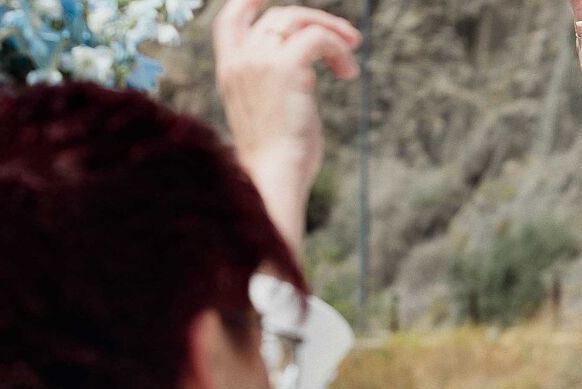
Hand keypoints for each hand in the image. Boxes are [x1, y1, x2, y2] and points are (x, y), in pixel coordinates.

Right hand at [214, 0, 360, 253]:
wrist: (272, 177)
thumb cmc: (276, 160)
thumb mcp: (267, 115)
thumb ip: (276, 87)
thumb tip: (307, 78)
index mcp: (230, 71)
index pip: (230, 19)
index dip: (251, 1)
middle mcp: (240, 60)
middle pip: (277, 14)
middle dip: (315, 20)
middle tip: (348, 39)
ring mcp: (260, 61)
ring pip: (298, 19)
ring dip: (332, 32)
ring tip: (352, 58)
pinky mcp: (286, 68)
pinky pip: (317, 38)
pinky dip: (339, 50)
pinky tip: (350, 74)